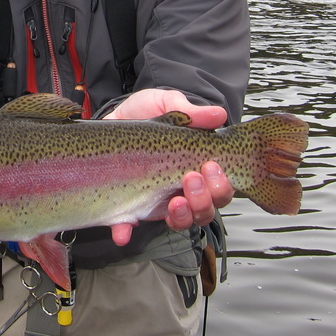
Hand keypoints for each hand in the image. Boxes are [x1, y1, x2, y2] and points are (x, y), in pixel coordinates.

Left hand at [104, 89, 232, 239]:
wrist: (113, 114)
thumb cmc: (146, 111)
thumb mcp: (167, 104)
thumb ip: (190, 111)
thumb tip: (219, 114)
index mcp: (198, 167)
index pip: (221, 188)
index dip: (221, 185)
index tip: (211, 166)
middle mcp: (183, 188)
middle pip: (205, 210)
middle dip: (204, 200)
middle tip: (191, 178)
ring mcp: (159, 199)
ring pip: (180, 221)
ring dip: (181, 216)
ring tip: (174, 202)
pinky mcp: (130, 204)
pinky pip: (130, 226)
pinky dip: (126, 231)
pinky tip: (123, 231)